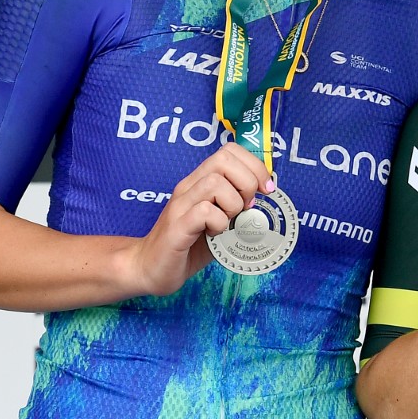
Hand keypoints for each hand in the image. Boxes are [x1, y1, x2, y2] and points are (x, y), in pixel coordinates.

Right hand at [130, 143, 272, 295]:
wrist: (150, 268)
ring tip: (229, 221)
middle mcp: (189, 187)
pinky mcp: (177, 227)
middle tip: (247, 207)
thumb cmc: (189, 245)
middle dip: (247, 181)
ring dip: (233, 203)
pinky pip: (204, 211)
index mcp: (200, 182)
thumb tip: (267, 197)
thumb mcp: (220, 220)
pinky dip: (219, 222)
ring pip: (215, 182)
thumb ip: (239, 206)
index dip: (255, 165)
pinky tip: (216, 234)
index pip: (229, 151)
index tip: (266, 189)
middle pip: (223, 159)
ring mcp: (180, 205)